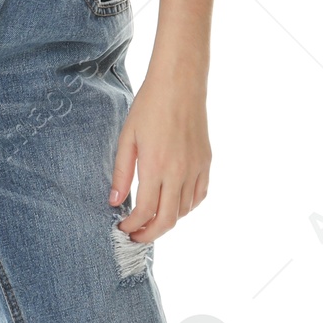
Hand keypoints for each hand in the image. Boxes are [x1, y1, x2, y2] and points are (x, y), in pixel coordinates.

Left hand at [109, 64, 211, 243]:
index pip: (146, 211)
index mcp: (156, 166)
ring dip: (167, 221)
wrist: (180, 85)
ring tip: (150, 220)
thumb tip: (115, 202)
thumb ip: (121, 172)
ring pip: (184, 211)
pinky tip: (173, 204)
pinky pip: (199, 196)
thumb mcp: (126, 138)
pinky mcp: (206, 163)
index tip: (122, 228)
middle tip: (136, 237)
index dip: (133, 226)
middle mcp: (180, 173)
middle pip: (168, 220)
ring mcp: (197, 169)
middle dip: (150, 234)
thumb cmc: (148, 107)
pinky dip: (186, 207)